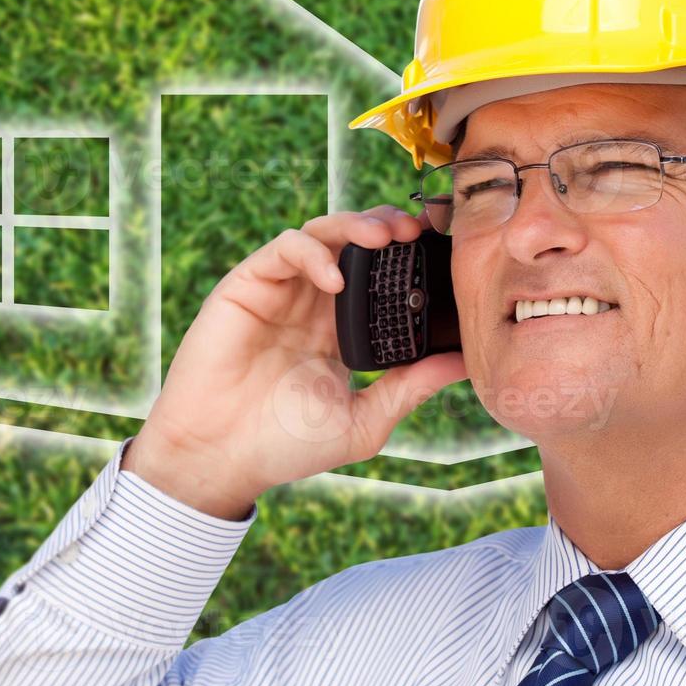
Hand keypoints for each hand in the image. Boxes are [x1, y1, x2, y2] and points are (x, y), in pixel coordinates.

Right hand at [123, 205, 466, 519]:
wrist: (221, 458)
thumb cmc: (285, 447)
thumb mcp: (363, 420)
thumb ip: (410, 388)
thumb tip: (465, 364)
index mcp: (340, 329)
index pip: (380, 276)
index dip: (408, 257)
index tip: (440, 252)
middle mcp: (312, 303)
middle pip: (353, 242)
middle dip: (387, 227)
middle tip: (416, 231)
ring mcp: (280, 291)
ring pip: (321, 233)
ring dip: (354, 226)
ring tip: (383, 238)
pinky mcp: (246, 286)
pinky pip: (283, 249)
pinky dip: (312, 253)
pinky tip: (334, 278)